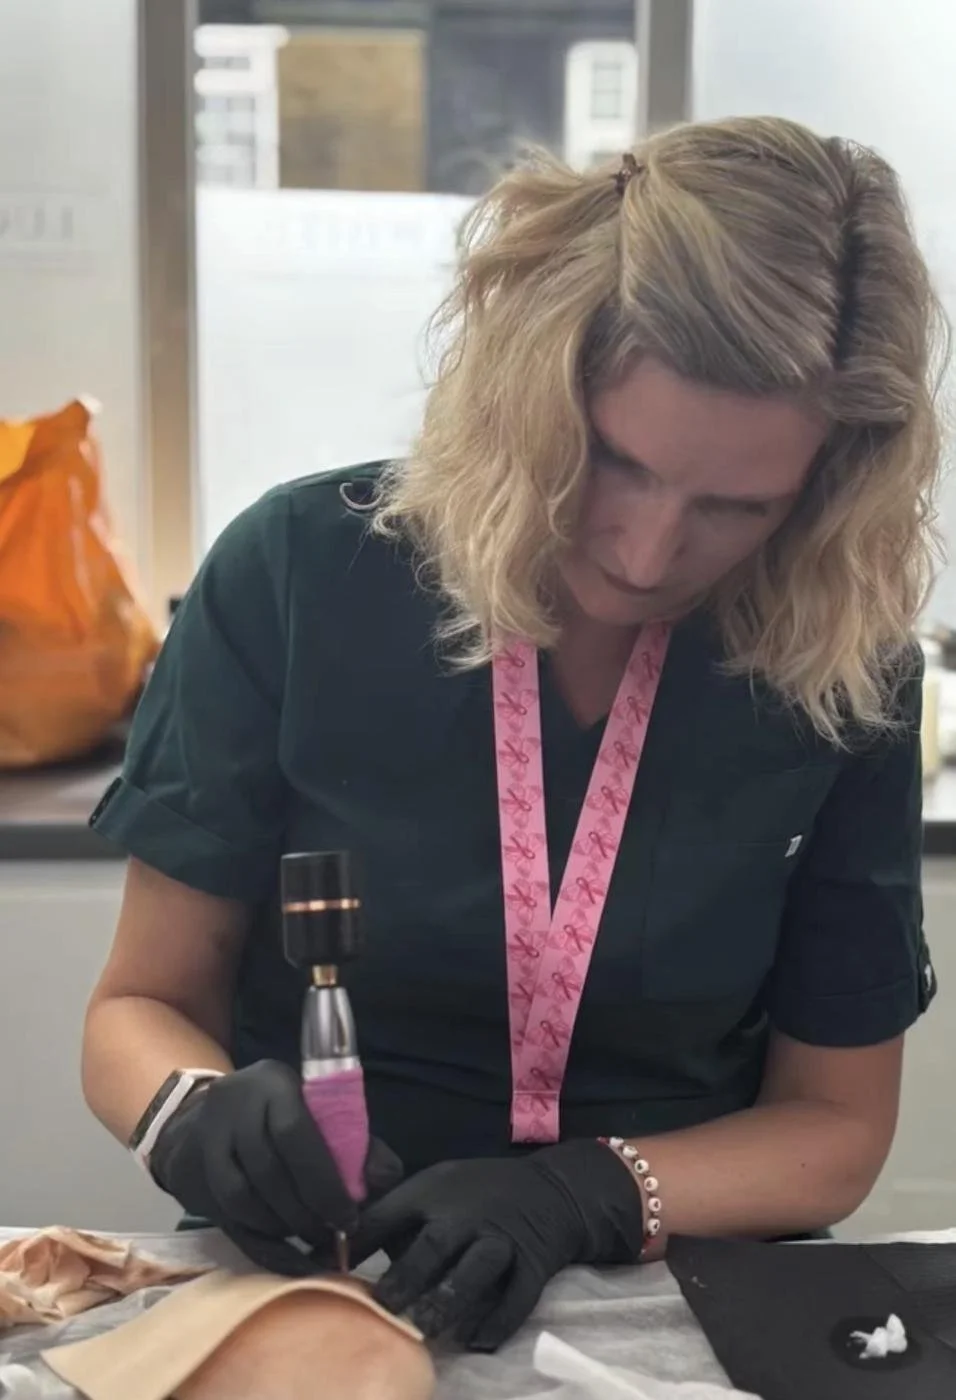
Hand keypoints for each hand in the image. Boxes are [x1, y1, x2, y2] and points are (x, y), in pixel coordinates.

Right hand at [148, 1060, 401, 1275]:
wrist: (208, 1116)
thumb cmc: (283, 1115)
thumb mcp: (321, 1112)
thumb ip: (357, 1142)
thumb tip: (384, 1178)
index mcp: (273, 1083)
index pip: (294, 1133)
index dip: (323, 1181)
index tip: (348, 1216)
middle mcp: (235, 1106)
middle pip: (268, 1169)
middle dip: (306, 1210)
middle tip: (332, 1235)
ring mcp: (209, 1141)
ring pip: (243, 1197)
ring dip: (283, 1227)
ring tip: (313, 1240)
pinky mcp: (196, 1176)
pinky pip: (230, 1220)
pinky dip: (264, 1245)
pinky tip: (291, 1257)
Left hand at [355, 1140, 643, 1350]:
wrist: (554, 1191)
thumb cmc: (480, 1193)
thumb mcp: (439, 1184)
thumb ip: (399, 1211)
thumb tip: (344, 1245)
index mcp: (436, 1190)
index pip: (392, 1212)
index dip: (365, 1239)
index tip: (340, 1267)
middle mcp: (470, 1213)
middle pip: (436, 1242)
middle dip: (409, 1274)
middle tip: (385, 1306)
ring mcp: (504, 1239)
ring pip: (478, 1267)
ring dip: (452, 1297)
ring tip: (429, 1328)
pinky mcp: (535, 1264)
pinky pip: (520, 1295)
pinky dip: (500, 1319)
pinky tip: (479, 1341)